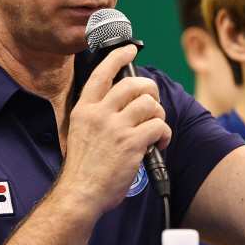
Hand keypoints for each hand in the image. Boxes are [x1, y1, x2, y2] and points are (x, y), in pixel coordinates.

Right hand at [59, 45, 171, 215]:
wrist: (80, 194)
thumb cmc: (83, 167)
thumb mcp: (80, 130)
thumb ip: (97, 113)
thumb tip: (123, 100)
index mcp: (84, 109)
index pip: (102, 73)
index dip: (118, 56)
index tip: (129, 49)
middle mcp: (99, 114)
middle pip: (133, 85)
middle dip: (150, 90)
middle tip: (153, 103)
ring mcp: (115, 128)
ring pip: (149, 104)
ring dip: (158, 114)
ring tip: (155, 127)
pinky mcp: (131, 144)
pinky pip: (158, 126)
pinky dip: (164, 134)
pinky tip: (158, 143)